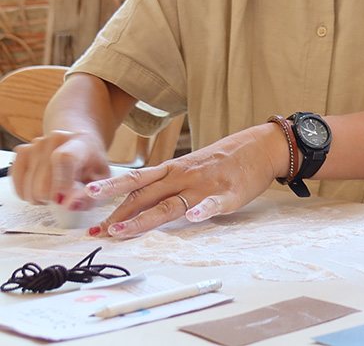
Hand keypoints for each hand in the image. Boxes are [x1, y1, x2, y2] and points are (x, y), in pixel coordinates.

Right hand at [10, 130, 109, 210]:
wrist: (80, 143)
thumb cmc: (91, 163)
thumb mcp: (102, 179)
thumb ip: (93, 193)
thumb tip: (71, 204)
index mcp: (80, 142)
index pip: (63, 159)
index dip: (61, 183)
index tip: (65, 198)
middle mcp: (55, 139)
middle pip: (43, 183)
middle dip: (54, 198)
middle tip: (65, 195)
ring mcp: (36, 145)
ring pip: (29, 188)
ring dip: (41, 198)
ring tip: (55, 189)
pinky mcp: (21, 152)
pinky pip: (18, 184)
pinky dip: (28, 193)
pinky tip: (40, 188)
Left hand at [84, 124, 282, 237]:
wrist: (260, 146)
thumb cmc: (223, 159)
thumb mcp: (191, 165)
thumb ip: (169, 181)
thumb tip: (141, 200)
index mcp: (174, 169)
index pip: (137, 181)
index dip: (112, 190)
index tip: (89, 199)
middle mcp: (184, 177)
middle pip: (146, 196)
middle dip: (119, 215)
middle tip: (97, 231)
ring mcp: (205, 186)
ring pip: (171, 204)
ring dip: (145, 219)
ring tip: (124, 230)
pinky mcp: (229, 195)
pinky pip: (214, 203)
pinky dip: (203, 210)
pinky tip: (194, 217)